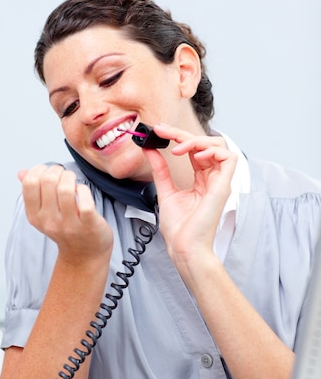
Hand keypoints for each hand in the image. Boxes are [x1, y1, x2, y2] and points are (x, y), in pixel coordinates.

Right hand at [18, 164, 112, 264]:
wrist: (84, 254)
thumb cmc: (65, 228)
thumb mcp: (45, 213)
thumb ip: (33, 192)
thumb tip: (21, 173)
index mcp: (34, 216)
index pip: (30, 183)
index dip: (40, 169)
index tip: (48, 170)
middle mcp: (49, 221)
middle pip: (48, 181)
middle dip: (58, 170)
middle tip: (64, 174)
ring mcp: (68, 224)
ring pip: (66, 188)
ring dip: (71, 177)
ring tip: (73, 181)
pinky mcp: (88, 225)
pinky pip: (84, 200)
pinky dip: (84, 190)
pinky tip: (83, 192)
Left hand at [144, 124, 236, 263]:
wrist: (184, 247)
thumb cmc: (179, 228)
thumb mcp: (165, 190)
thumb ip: (160, 169)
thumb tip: (149, 149)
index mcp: (201, 180)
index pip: (194, 150)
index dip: (177, 136)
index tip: (158, 131)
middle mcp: (212, 179)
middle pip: (206, 143)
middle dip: (183, 133)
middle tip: (162, 130)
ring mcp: (219, 182)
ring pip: (219, 146)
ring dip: (197, 140)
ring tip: (178, 149)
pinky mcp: (224, 186)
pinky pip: (229, 158)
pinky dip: (212, 151)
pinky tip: (195, 156)